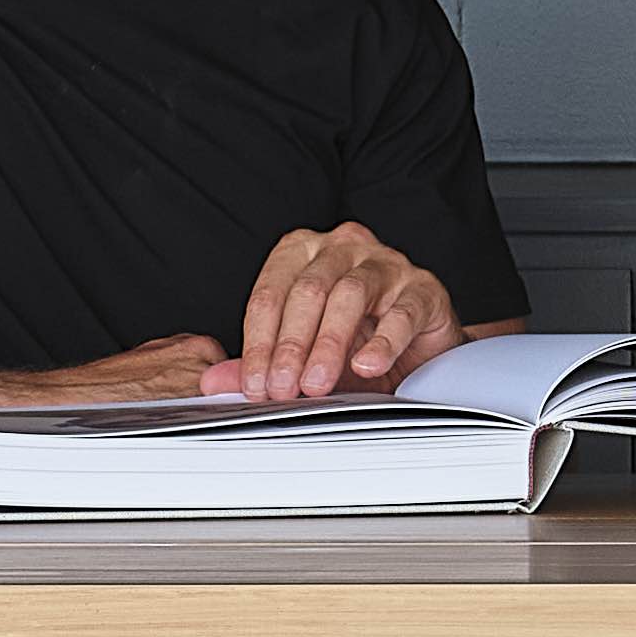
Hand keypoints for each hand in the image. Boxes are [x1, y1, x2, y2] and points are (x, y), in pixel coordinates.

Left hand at [211, 227, 462, 404]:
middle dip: (290, 346)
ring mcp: (386, 263)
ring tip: (317, 383)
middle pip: (307, 291)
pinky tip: (368, 366)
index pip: (270, 293)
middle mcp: (342, 248)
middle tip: (283, 388)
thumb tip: (212, 382)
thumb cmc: (356, 342)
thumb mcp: (303, 356)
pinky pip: (401, 312)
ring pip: (349, 294)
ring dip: (329, 344)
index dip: (258, 343)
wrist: (419, 349)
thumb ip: (261, 363)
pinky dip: (383, 341)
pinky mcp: (423, 287)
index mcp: (303, 253)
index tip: (255, 384)